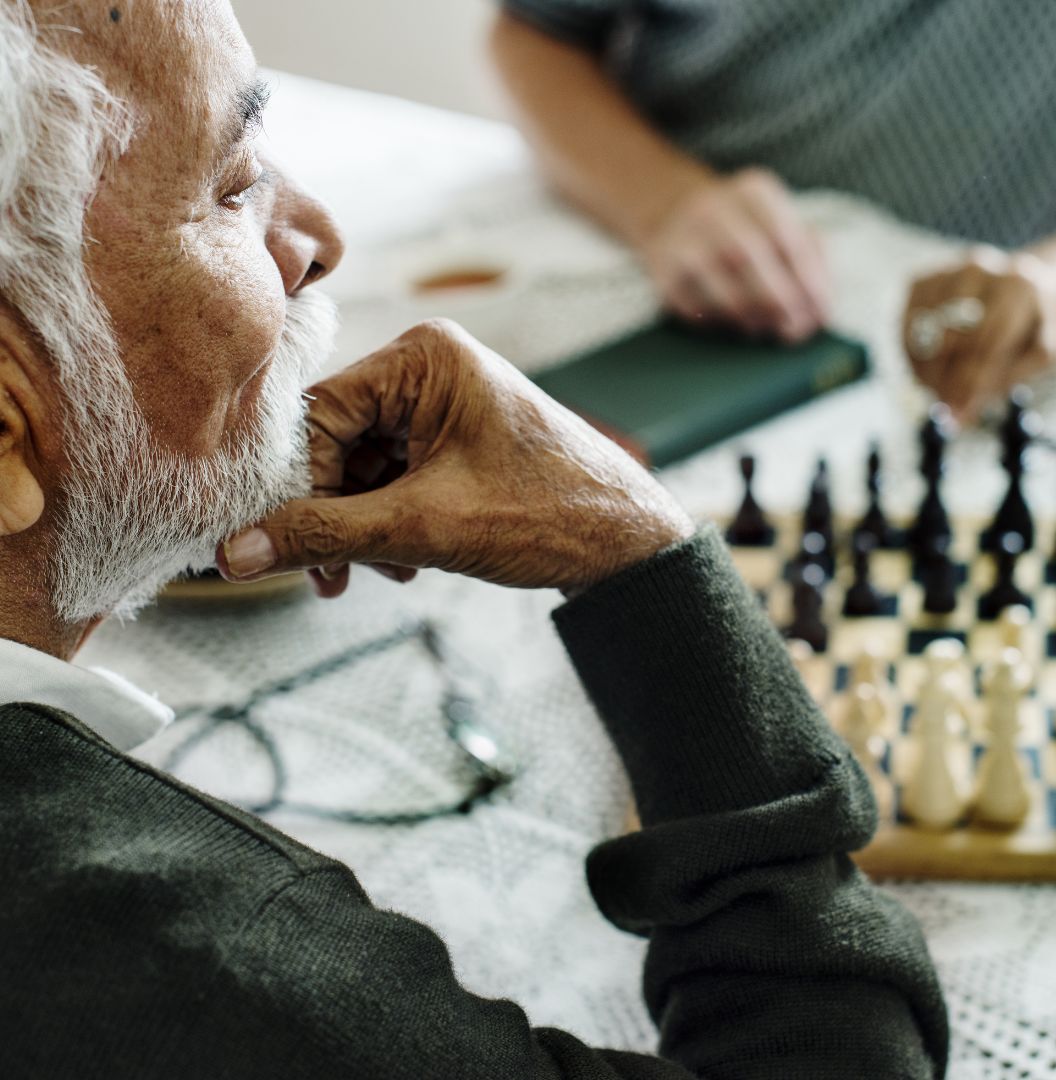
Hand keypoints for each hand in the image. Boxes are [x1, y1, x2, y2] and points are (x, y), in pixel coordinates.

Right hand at [218, 320, 694, 595]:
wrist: (630, 544)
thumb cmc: (550, 514)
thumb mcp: (425, 526)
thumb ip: (326, 535)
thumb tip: (235, 555)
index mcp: (424, 357)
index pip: (320, 415)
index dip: (298, 485)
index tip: (279, 544)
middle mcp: (428, 369)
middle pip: (337, 443)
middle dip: (334, 515)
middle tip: (333, 575)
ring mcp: (443, 405)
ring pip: (363, 468)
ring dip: (361, 528)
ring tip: (384, 572)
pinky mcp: (454, 440)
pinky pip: (393, 478)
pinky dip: (389, 523)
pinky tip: (407, 563)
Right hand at [640, 168, 829, 342]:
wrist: (674, 219)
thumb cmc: (745, 231)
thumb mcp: (780, 224)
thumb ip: (810, 258)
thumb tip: (820, 306)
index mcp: (753, 191)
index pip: (786, 236)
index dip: (808, 280)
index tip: (821, 313)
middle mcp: (713, 207)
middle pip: (749, 256)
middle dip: (778, 298)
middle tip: (794, 328)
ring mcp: (682, 237)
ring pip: (718, 280)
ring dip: (749, 314)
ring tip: (766, 328)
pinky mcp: (661, 270)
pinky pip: (694, 304)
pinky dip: (718, 320)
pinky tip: (733, 323)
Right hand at [903, 246, 1055, 422]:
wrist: (1018, 285)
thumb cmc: (1028, 326)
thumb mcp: (1038, 353)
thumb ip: (1000, 384)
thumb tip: (957, 419)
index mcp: (1017, 286)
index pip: (987, 342)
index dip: (969, 383)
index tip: (959, 413)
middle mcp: (979, 271)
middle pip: (950, 337)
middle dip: (944, 379)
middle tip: (945, 405)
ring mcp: (945, 273)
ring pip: (920, 332)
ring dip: (923, 370)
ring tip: (936, 388)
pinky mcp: (919, 281)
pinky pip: (903, 326)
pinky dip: (910, 354)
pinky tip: (928, 367)